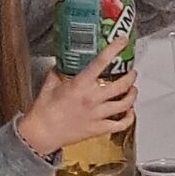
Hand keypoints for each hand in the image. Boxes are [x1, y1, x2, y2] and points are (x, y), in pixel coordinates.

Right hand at [20, 37, 136, 160]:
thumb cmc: (44, 111)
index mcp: (80, 85)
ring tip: (132, 89)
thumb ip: (60, 70)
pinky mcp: (99, 129)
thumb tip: (66, 61)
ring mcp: (97, 115)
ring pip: (125, 103)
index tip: (122, 41)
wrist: (42, 133)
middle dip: (131, 76)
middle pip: (122, 84)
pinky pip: (122, 124)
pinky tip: (129, 111)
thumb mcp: (50, 84)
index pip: (101, 62)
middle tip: (131, 72)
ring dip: (132, 94)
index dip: (115, 49)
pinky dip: (129, 117)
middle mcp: (92, 99)